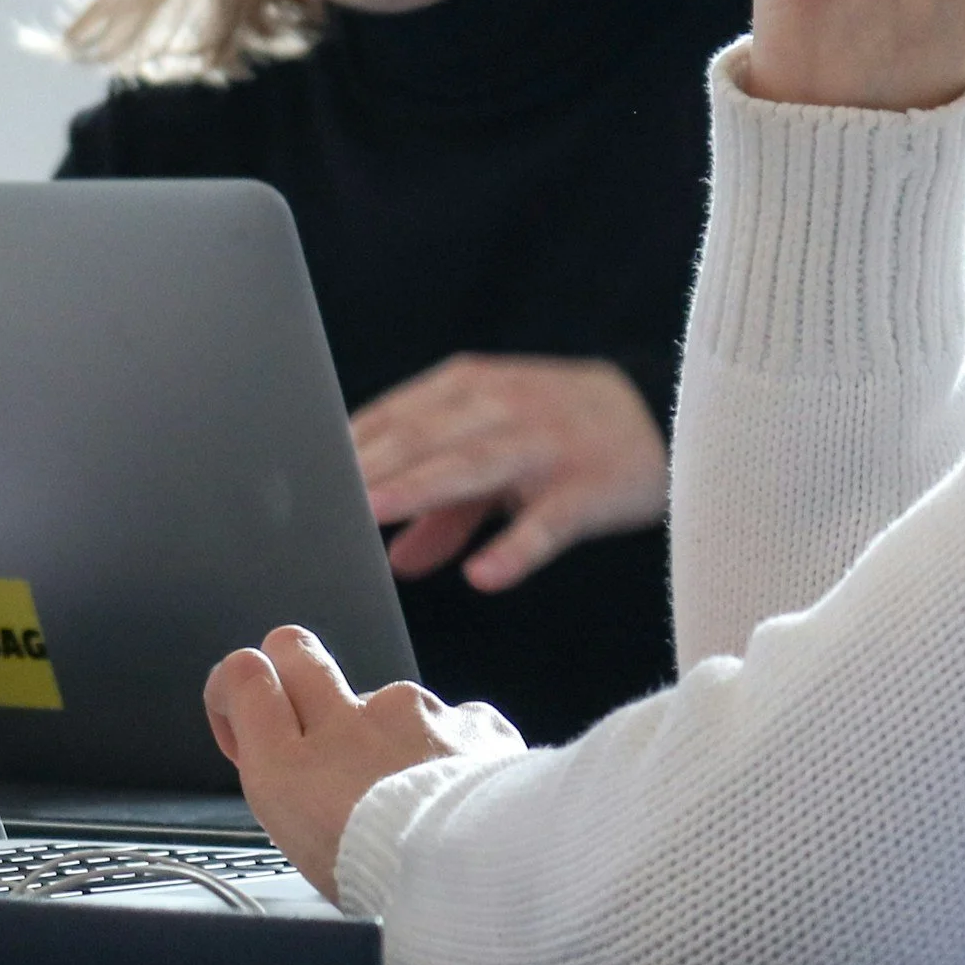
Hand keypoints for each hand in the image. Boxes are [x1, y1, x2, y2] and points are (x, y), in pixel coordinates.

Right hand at [204, 626, 522, 897]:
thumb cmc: (398, 895)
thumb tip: (295, 761)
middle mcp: (346, 726)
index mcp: (292, 771)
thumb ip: (294, 789)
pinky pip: (449, 720)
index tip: (248, 716)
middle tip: (309, 719)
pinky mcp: (466, 719)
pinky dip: (449, 751)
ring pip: (383, 701)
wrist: (488, 889)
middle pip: (294, 648)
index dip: (238, 691)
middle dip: (292, 670)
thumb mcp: (306, 856)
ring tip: (416, 804)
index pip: (242, 677)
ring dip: (389, 736)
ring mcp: (411, 715)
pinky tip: (459, 796)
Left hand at [353, 355, 665, 589]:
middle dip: (371, 467)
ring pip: (474, 467)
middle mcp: (502, 407)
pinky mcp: (590, 488)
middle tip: (322, 500)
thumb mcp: (496, 459)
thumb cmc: (558, 436)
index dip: (348, 446)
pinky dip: (516, 546)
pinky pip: (549, 521)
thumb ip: (446, 509)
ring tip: (372, 514)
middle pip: (424, 437)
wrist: (661, 414)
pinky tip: (483, 575)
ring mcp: (546, 445)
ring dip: (421, 489)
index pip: (395, 416)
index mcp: (468, 389)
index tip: (303, 479)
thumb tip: (395, 559)